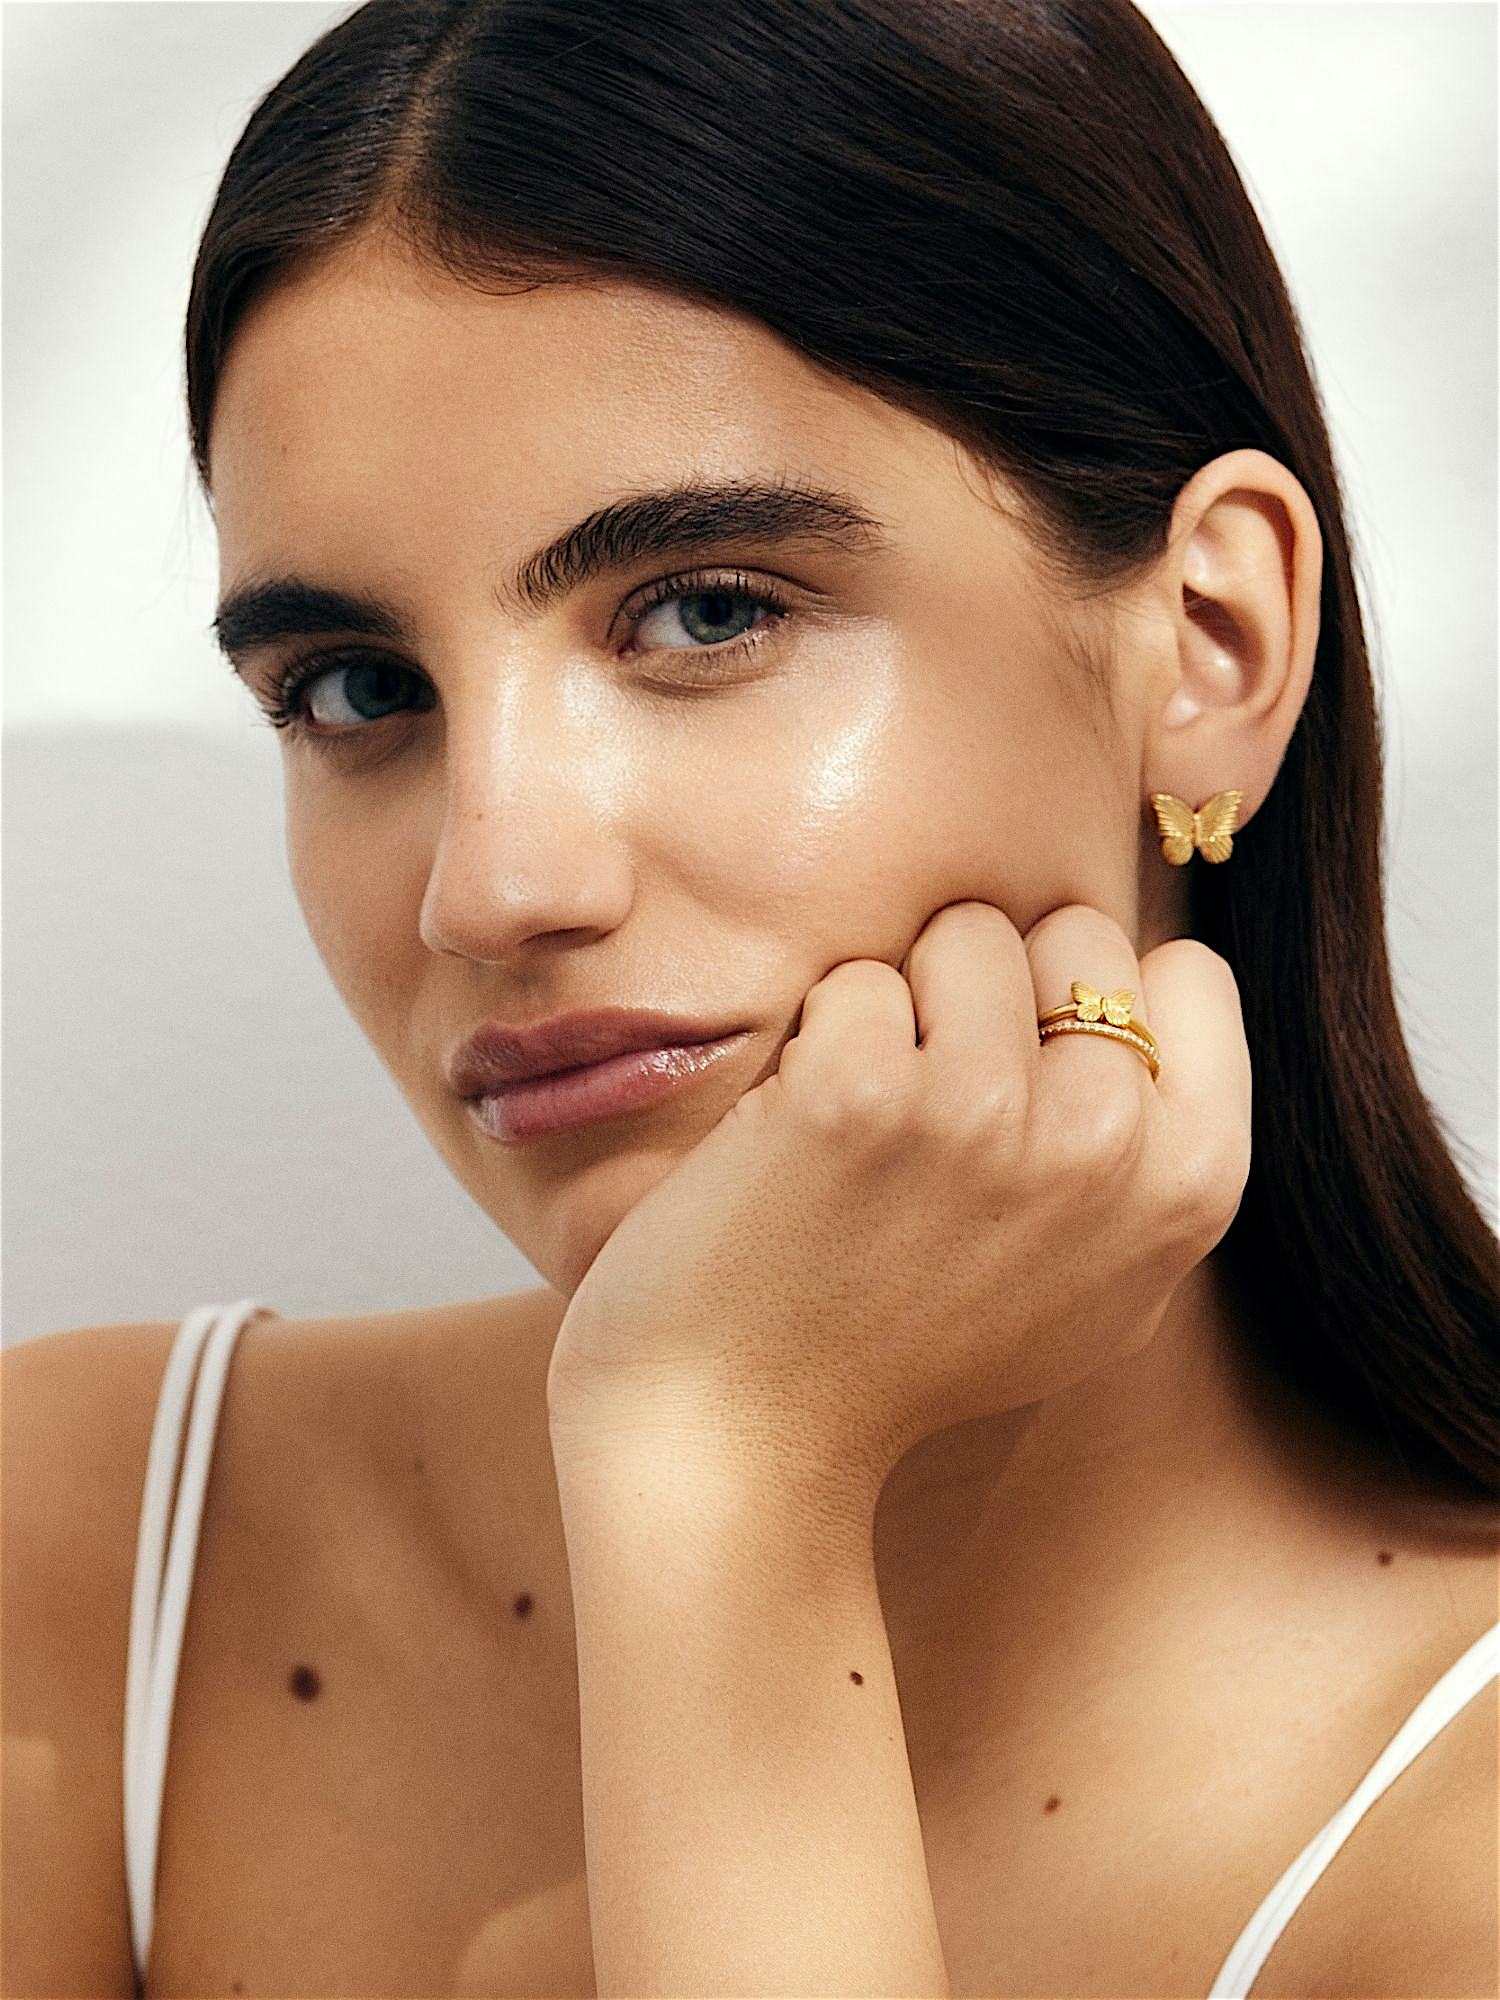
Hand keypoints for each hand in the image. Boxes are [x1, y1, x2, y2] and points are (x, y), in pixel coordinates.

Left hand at [545, 899, 1252, 1502]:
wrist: (746, 1443)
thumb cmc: (908, 1361)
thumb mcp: (1099, 1293)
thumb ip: (1152, 1160)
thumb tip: (1158, 1002)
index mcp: (1190, 1188)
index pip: (1189, 972)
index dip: (1098, 1005)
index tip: (1037, 1076)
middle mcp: (1105, 1143)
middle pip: (1071, 932)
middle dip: (1001, 991)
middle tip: (941, 1104)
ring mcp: (983, 1112)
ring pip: (963, 934)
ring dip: (905, 1005)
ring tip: (873, 1123)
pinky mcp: (860, 1091)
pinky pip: (856, 979)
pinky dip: (817, 1041)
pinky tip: (802, 1138)